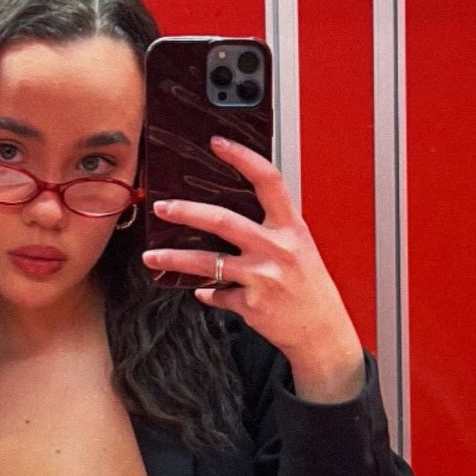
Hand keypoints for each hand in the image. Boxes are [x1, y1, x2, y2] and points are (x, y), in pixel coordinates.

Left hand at [140, 134, 364, 399]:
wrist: (323, 332)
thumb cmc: (312, 289)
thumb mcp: (301, 249)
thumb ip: (271, 231)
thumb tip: (231, 222)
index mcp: (292, 228)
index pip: (268, 181)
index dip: (243, 158)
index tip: (218, 143)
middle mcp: (277, 249)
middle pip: (223, 221)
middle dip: (187, 212)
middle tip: (162, 207)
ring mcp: (262, 277)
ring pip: (207, 263)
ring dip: (173, 259)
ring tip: (151, 257)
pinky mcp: (250, 304)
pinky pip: (218, 294)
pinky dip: (209, 293)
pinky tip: (203, 292)